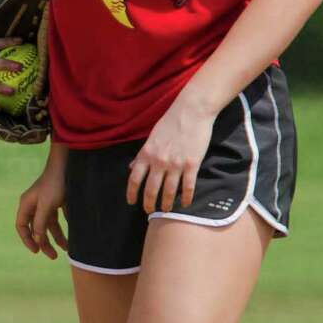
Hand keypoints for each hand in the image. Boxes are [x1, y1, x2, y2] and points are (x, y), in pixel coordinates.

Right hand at [16, 161, 67, 258]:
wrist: (69, 165)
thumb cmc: (55, 184)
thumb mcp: (46, 206)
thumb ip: (40, 224)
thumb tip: (37, 240)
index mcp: (27, 204)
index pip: (22, 226)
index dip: (27, 240)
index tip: (37, 251)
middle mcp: (34, 205)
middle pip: (37, 228)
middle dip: (44, 243)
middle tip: (53, 256)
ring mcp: (46, 203)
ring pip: (49, 225)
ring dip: (57, 237)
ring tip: (67, 249)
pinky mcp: (58, 201)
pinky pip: (59, 218)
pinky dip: (65, 227)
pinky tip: (73, 235)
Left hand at [126, 97, 215, 213]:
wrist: (191, 112)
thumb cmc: (170, 123)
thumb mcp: (151, 138)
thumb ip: (141, 155)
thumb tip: (131, 168)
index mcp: (146, 154)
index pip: (134, 179)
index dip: (131, 193)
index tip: (131, 202)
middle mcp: (159, 161)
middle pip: (150, 189)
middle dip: (148, 203)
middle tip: (149, 210)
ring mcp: (175, 164)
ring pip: (168, 191)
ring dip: (166, 204)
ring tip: (165, 210)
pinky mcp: (191, 164)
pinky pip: (188, 187)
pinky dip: (186, 198)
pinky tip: (185, 204)